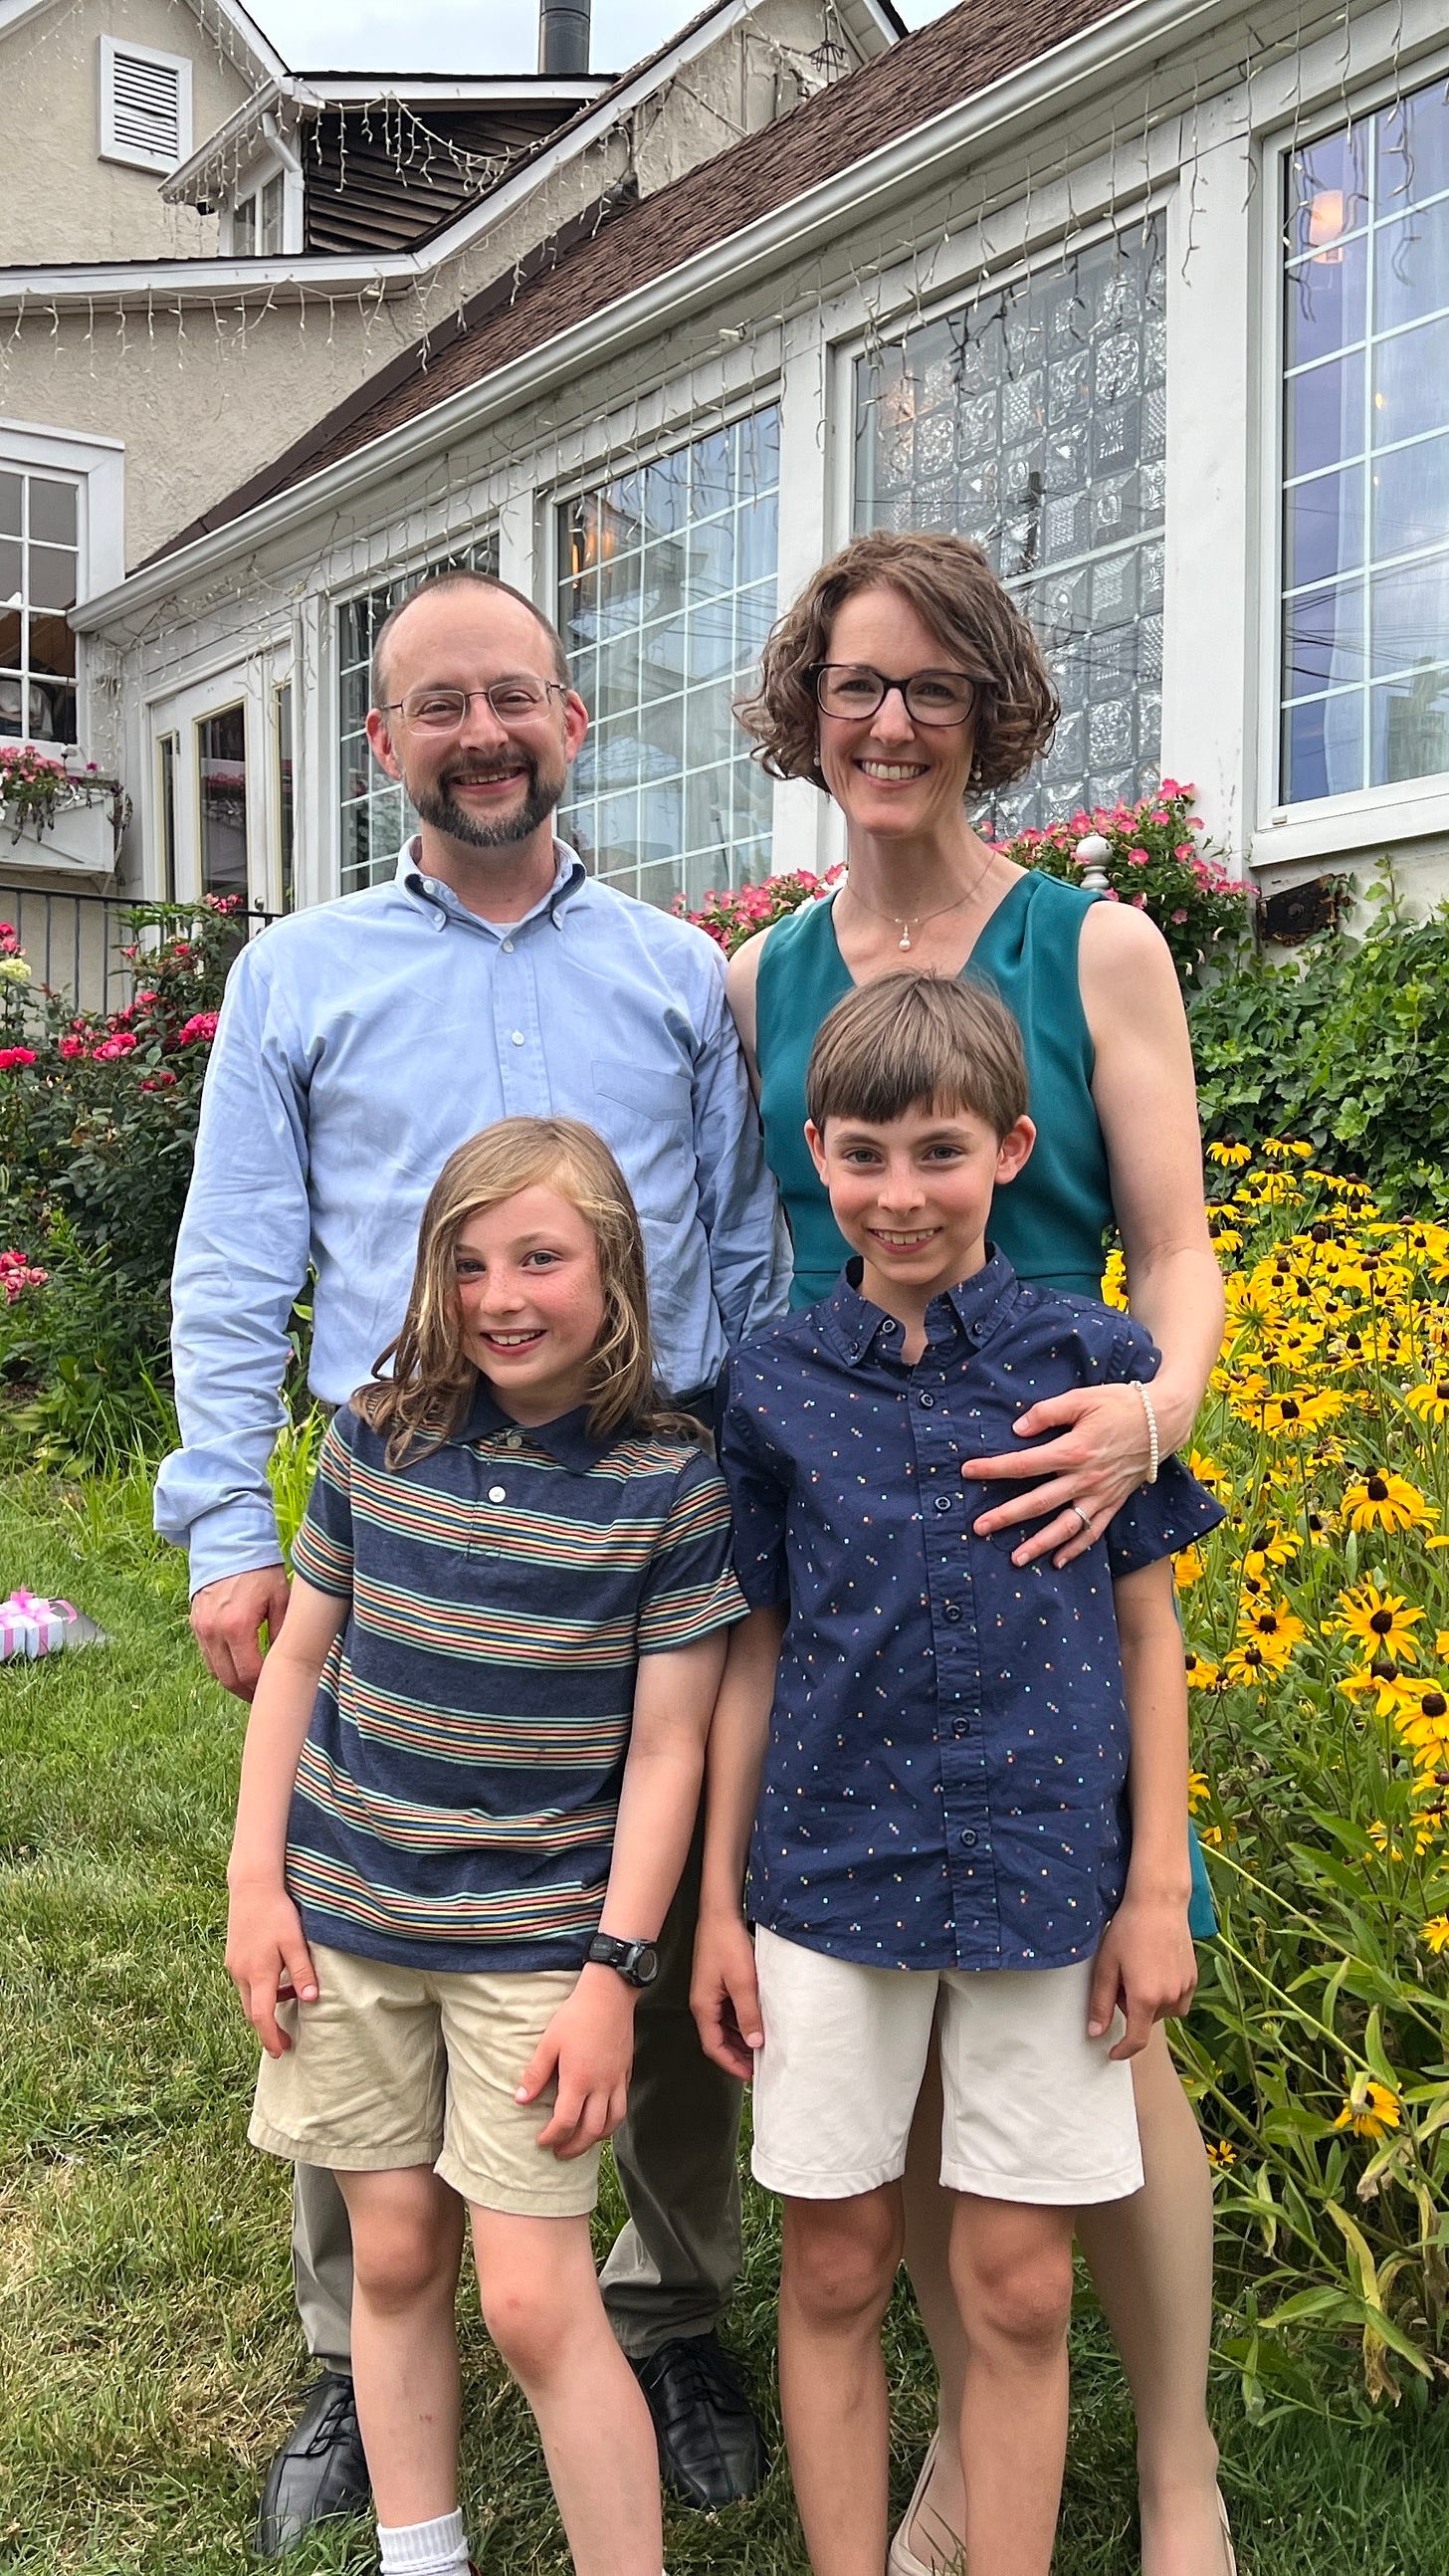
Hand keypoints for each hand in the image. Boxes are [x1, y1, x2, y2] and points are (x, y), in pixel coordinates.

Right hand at [192, 1565, 290, 1699]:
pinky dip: (222, 1666)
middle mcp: (214, 1631)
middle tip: (264, 1696)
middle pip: (229, 1679)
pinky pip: (207, 1656)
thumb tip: (287, 1662)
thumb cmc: (260, 1570)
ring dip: (233, 1682)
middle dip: (247, 1692)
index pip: (249, 1673)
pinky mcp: (195, 1624)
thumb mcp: (281, 1598)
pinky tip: (238, 1666)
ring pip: (215, 1671)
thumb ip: (283, 1633)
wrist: (227, 1544)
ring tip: (253, 1685)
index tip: (274, 1692)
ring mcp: (201, 1629)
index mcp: (238, 1626)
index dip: (262, 1688)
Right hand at [226, 1878, 317, 2056]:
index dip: (270, 2038)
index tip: (281, 2052)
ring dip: (265, 2007)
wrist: (252, 1887)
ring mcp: (234, 1965)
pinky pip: (246, 1982)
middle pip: (252, 2012)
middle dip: (267, 2028)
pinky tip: (278, 1979)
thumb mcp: (295, 1942)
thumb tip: (311, 2000)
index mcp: (258, 1974)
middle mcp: (241, 1973)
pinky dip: (261, 1990)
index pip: (261, 2017)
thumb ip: (303, 1972)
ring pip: (248, 1997)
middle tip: (285, 2040)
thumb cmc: (277, 1913)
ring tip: (289, 2002)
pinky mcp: (233, 1956)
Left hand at [515, 1966, 636, 2158]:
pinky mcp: (626, 2071)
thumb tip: (520, 2100)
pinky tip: (601, 2117)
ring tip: (582, 2141)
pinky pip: (622, 2105)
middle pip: (591, 2130)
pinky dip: (612, 2119)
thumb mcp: (549, 2042)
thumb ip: (536, 2073)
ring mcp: (617, 2080)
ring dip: (596, 2138)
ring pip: (613, 2122)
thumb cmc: (576, 2015)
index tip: (541, 2141)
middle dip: (574, 2147)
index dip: (552, 2137)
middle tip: (559, 2152)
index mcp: (579, 2080)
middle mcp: (602, 2085)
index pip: (565, 2122)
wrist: (610, 1994)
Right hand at [691, 1910, 763, 2079]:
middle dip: (737, 2054)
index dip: (731, 2063)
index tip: (750, 2074)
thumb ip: (748, 2013)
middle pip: (718, 2039)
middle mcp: (703, 2003)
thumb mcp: (742, 1982)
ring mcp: (710, 1994)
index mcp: (703, 2006)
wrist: (720, 1914)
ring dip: (741, 2038)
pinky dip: (741, 2022)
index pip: (713, 2046)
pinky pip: (728, 2012)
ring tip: (762, 2047)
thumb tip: (755, 2042)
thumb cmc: (726, 1944)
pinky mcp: (718, 1984)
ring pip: (724, 2026)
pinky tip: (757, 2022)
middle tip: (760, 2064)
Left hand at [962, 1382, 1152, 1566]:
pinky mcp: (1115, 1502)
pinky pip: (1094, 1531)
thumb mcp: (1082, 1398)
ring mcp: (1101, 1494)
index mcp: (1073, 1451)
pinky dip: (1076, 1548)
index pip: (1024, 1464)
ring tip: (1015, 1558)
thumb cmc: (1121, 1404)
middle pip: (1038, 1502)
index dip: (993, 1469)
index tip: (968, 1472)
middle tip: (979, 1528)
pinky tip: (1057, 1561)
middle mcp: (1085, 1478)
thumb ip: (1047, 1413)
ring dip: (1039, 1544)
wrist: (1164, 1420)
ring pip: (1065, 1526)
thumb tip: (1017, 1431)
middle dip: (1006, 1516)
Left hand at [1087, 1893, 1196, 2059]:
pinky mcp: (1194, 1979)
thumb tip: (1095, 2034)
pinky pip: (1178, 2000)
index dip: (1123, 2050)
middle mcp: (1169, 1998)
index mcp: (1145, 1998)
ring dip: (1149, 2001)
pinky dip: (1165, 1993)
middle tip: (1122, 1975)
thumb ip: (1100, 2003)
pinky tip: (1156, 1967)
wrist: (1159, 1903)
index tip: (1112, 2053)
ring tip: (1139, 1968)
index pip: (1136, 2040)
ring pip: (1162, 2011)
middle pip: (1146, 2020)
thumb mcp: (1106, 1966)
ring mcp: (1185, 1989)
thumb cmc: (1128, 1930)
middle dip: (1130, 2006)